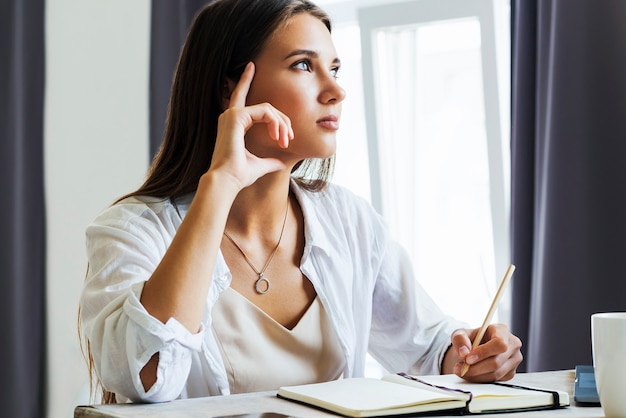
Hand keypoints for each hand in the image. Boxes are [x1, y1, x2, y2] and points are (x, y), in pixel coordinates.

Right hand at [208, 61, 293, 189]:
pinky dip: (275, 123)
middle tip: (290, 138)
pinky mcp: (237, 116)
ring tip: (284, 141)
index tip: (281, 127)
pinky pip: (265, 111)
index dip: (263, 102)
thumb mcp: (258, 166)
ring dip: (281, 124)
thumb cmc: (238, 175)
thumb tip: (282, 164)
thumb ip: (270, 161)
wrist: (227, 182)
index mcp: (234, 125)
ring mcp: (232, 114)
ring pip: (267, 108)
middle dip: (282, 120)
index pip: (248, 101)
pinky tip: (276, 137)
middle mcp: (231, 116)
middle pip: (265, 107)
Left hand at [444, 324, 522, 381]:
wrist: (474, 349)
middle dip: (475, 368)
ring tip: (462, 370)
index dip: (484, 353)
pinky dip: (480, 379)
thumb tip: (464, 353)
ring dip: (476, 375)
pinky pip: (495, 380)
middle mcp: (512, 345)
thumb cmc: (470, 339)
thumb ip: (460, 339)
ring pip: (496, 374)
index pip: (499, 344)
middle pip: (497, 362)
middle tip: (460, 368)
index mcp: (502, 331)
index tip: (468, 359)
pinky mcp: (510, 373)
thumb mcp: (460, 334)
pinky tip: (471, 374)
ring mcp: (513, 361)